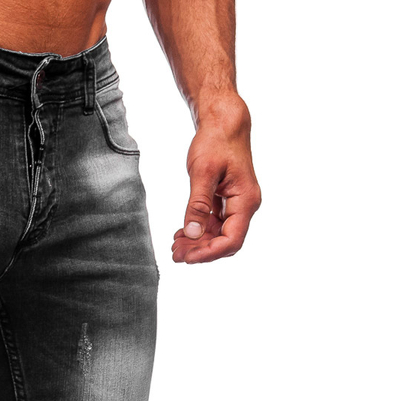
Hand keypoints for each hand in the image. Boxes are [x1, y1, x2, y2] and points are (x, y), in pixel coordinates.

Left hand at [172, 95, 261, 264]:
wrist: (224, 122)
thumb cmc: (216, 141)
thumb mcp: (203, 172)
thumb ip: (197, 204)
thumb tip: (192, 233)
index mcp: (245, 200)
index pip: (231, 240)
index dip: (209, 253)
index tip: (187, 258)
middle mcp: (245, 206)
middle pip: (224, 242)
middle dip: (200, 251)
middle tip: (175, 254)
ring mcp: (237, 205)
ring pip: (218, 235)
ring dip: (197, 243)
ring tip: (175, 246)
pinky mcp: (227, 202)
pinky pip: (215, 225)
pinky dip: (199, 231)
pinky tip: (182, 234)